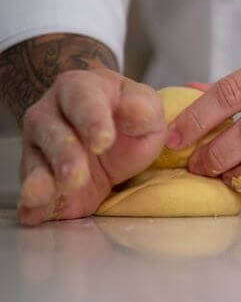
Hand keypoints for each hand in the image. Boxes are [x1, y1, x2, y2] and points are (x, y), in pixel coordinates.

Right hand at [17, 69, 165, 225]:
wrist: (113, 138)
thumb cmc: (129, 118)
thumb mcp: (146, 109)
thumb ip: (143, 108)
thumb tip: (135, 109)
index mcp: (80, 88)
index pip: (82, 100)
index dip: (92, 120)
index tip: (103, 142)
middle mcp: (50, 113)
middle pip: (51, 131)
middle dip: (63, 155)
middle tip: (75, 176)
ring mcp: (39, 145)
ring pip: (35, 161)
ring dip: (41, 180)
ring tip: (41, 195)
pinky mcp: (38, 176)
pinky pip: (32, 190)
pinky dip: (32, 204)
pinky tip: (32, 213)